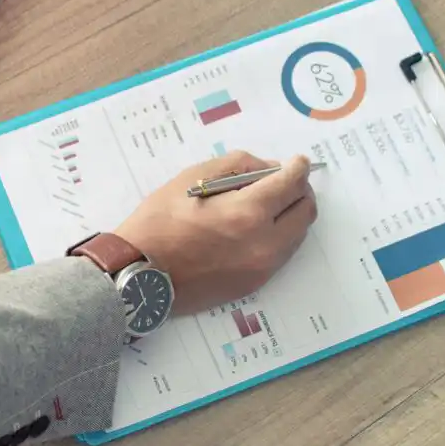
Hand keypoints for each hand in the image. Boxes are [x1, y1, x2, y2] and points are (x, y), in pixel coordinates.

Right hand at [115, 152, 316, 314]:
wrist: (139, 278)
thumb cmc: (158, 224)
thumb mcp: (190, 180)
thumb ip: (235, 166)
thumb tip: (268, 168)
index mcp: (248, 213)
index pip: (292, 183)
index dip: (298, 167)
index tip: (297, 161)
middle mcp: (265, 243)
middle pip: (305, 210)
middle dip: (300, 190)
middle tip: (284, 181)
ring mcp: (263, 268)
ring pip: (299, 234)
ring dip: (291, 213)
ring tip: (268, 203)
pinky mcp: (255, 283)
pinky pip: (282, 253)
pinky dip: (279, 235)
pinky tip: (255, 228)